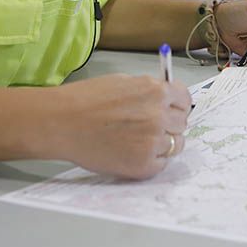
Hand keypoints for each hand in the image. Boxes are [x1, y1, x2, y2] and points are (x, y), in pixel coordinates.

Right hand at [51, 74, 190, 178]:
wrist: (62, 123)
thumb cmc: (86, 100)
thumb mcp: (124, 82)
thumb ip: (149, 90)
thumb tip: (165, 99)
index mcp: (156, 92)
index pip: (184, 99)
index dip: (177, 105)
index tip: (172, 109)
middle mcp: (159, 116)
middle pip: (182, 123)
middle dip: (170, 124)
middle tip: (150, 127)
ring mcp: (152, 142)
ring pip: (175, 145)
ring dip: (163, 143)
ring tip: (139, 141)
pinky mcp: (143, 165)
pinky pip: (161, 163)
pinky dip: (152, 160)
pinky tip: (134, 153)